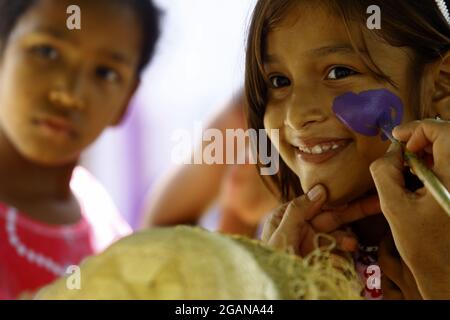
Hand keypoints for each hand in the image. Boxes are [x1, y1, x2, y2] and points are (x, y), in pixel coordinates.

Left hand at [261, 184, 380, 256]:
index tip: (353, 193)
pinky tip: (345, 253)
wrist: (277, 292)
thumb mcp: (280, 235)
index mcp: (287, 216)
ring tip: (351, 244)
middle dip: (354, 210)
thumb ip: (298, 212)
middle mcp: (302, 227)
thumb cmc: (270, 262)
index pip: (315, 202)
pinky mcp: (323, 259)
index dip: (335, 197)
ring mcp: (314, 243)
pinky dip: (345, 251)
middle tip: (376, 203)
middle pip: (332, 215)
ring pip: (339, 234)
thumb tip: (321, 189)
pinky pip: (339, 251)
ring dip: (347, 237)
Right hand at [370, 119, 449, 298]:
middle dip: (423, 139)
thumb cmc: (422, 244)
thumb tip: (390, 151)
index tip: (396, 139)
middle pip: (449, 138)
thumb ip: (385, 171)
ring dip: (430, 151)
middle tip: (402, 153)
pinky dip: (437, 164)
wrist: (446, 272)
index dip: (416, 128)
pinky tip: (422, 179)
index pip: (443, 131)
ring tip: (409, 168)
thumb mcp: (394, 206)